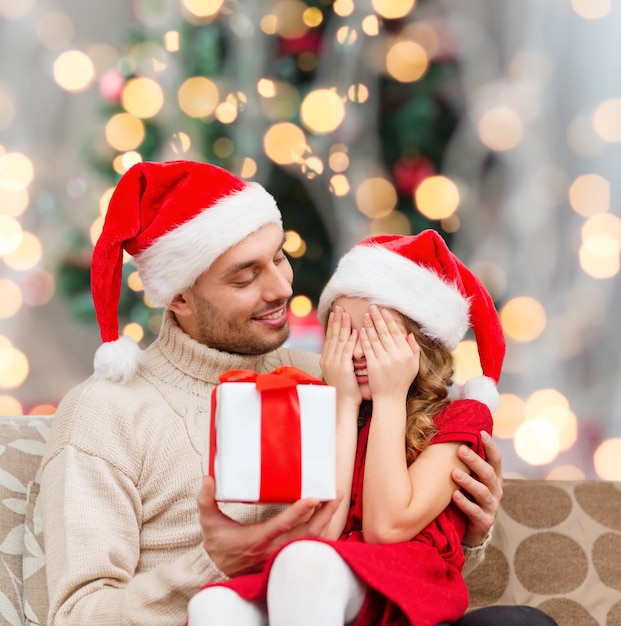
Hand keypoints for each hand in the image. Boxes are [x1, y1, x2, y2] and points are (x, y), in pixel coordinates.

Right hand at [197, 476, 341, 576]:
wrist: (219, 570)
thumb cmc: (218, 544)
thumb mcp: (209, 522)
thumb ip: (206, 501)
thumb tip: (207, 479)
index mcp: (257, 539)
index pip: (282, 525)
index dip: (299, 511)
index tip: (314, 497)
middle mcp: (274, 548)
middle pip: (307, 533)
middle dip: (325, 514)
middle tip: (335, 494)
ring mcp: (282, 553)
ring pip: (312, 539)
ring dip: (326, 520)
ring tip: (335, 500)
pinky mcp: (286, 554)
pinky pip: (310, 543)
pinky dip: (322, 530)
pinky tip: (328, 516)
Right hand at [320, 306, 361, 407]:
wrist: (343, 404)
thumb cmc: (346, 390)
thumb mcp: (342, 371)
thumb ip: (343, 358)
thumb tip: (348, 349)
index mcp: (326, 359)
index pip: (329, 338)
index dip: (333, 325)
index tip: (336, 313)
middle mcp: (328, 359)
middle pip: (332, 335)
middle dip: (336, 320)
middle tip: (339, 307)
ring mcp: (334, 363)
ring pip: (338, 340)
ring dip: (342, 326)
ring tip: (345, 313)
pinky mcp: (342, 367)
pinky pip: (346, 350)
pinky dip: (351, 340)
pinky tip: (355, 331)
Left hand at [360, 305, 418, 399]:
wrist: (390, 398)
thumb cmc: (402, 381)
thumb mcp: (413, 365)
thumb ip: (414, 349)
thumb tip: (410, 334)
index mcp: (406, 353)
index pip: (397, 332)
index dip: (389, 320)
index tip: (384, 310)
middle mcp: (396, 355)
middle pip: (385, 332)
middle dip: (378, 318)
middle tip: (372, 307)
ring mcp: (384, 360)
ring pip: (375, 338)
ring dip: (369, 325)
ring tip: (365, 315)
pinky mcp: (373, 365)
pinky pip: (368, 348)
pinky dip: (364, 338)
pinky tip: (361, 330)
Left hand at [451, 431, 502, 546]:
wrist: (471, 528)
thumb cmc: (467, 495)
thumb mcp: (470, 477)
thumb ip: (465, 462)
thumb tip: (450, 436)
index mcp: (493, 477)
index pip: (496, 459)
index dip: (490, 446)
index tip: (481, 432)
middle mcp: (495, 490)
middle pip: (489, 473)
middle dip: (475, 461)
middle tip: (461, 450)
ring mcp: (491, 506)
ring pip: (482, 492)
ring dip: (468, 481)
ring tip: (454, 473)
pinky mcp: (484, 521)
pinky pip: (475, 512)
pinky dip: (464, 503)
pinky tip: (454, 495)